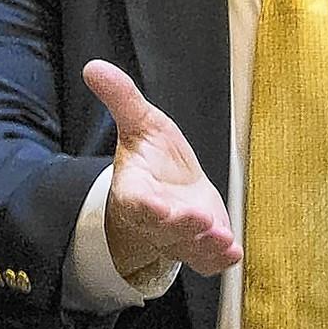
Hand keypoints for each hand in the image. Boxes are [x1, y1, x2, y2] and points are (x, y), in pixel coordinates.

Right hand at [85, 59, 239, 280]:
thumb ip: (121, 98)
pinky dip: (219, 260)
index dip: (147, 205)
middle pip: (163, 228)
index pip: (136, 200)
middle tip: (200, 220)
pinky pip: (206, 261)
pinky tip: (233, 252)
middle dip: (181, 226)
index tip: (157, 206)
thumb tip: (93, 67)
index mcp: (135, 189)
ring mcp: (177, 237)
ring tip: (222, 238)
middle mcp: (154, 219)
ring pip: (187, 248)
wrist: (169, 186)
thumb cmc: (153, 156)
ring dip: (204, 246)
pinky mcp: (199, 246)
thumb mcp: (140, 122)